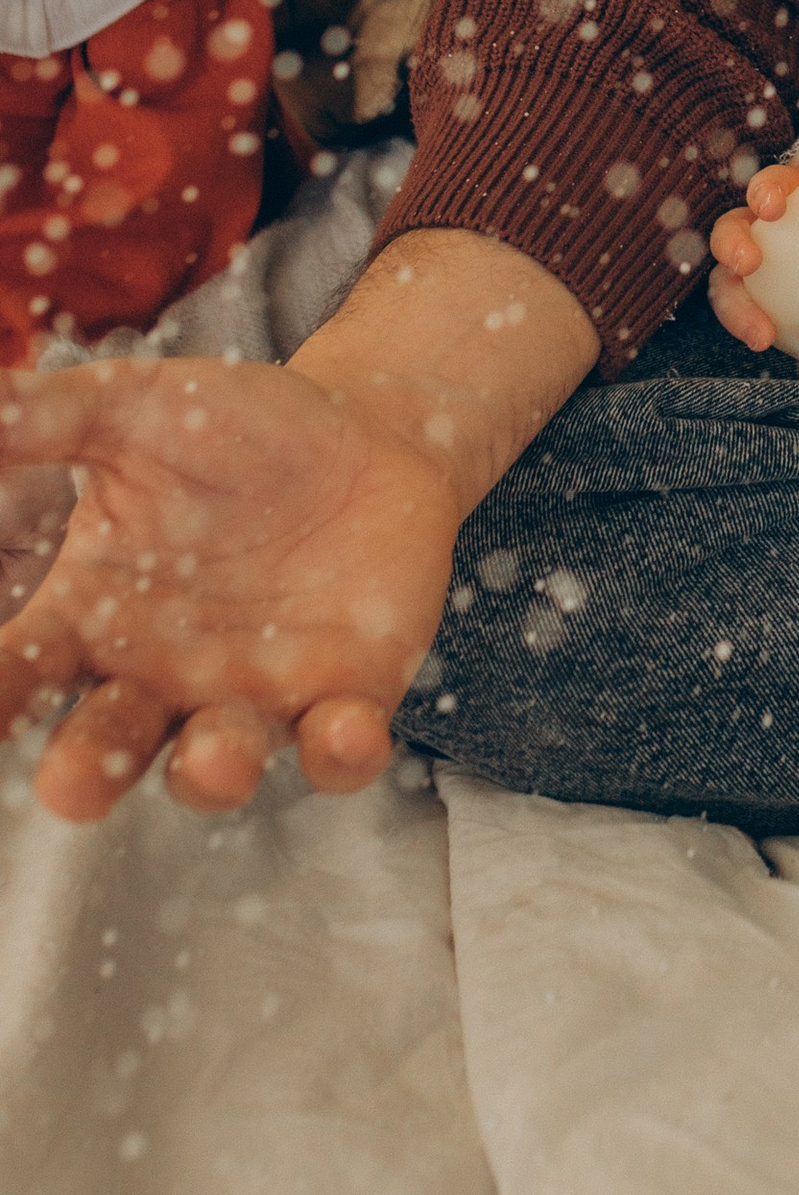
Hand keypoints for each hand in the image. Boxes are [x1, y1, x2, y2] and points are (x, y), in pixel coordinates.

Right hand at [0, 353, 463, 822]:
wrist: (366, 436)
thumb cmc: (233, 431)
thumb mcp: (133, 410)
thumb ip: (44, 416)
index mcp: (90, 616)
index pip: (21, 670)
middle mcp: (158, 677)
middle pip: (106, 745)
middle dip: (85, 771)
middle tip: (68, 784)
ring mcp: (251, 697)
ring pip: (217, 763)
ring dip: (212, 772)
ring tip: (211, 759)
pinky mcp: (347, 698)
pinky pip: (338, 749)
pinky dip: (341, 752)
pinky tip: (344, 733)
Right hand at [708, 81, 798, 351]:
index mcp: (793, 190)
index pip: (770, 185)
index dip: (768, 190)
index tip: (777, 206)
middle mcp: (767, 225)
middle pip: (734, 228)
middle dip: (734, 242)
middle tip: (750, 259)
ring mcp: (763, 266)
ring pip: (726, 278)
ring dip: (735, 302)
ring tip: (756, 328)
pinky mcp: (767, 301)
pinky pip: (742, 311)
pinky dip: (745, 324)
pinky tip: (765, 338)